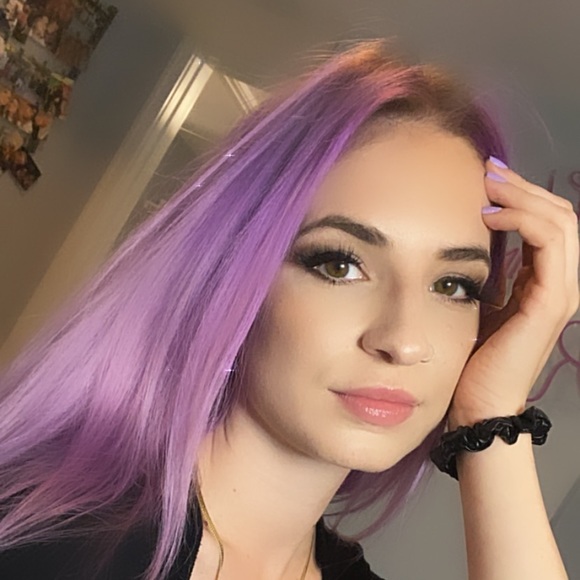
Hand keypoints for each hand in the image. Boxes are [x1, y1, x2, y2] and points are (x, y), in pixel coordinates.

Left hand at [448, 159, 578, 428]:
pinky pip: (550, 243)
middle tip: (487, 169)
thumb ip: (487, 270)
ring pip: (561, 221)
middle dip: (523, 186)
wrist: (477, 401)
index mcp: (542, 279)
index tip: (485, 175)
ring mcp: (561, 291)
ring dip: (524, 196)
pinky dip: (524, 220)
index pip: (546, 220)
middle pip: (558, 212)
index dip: (520, 193)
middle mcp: (559, 281)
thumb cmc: (471, 354)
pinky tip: (489, 217)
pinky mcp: (552, 301)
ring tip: (487, 185)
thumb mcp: (478, 300)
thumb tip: (470, 234)